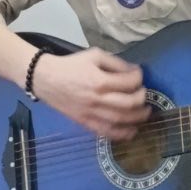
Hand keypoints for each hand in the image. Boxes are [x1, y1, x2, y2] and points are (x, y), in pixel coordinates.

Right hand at [32, 49, 147, 139]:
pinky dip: (122, 134)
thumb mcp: (94, 55)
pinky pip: (107, 132)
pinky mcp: (85, 123)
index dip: (138, 78)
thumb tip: (134, 71)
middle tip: (143, 93)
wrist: (45, 79)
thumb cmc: (70, 65)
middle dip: (142, 99)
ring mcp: (91, 114)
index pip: (129, 82)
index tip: (139, 75)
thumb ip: (116, 63)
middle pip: (129, 104)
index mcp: (99, 80)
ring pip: (121, 120)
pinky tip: (132, 130)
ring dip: (138, 118)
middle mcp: (97, 99)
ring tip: (145, 112)